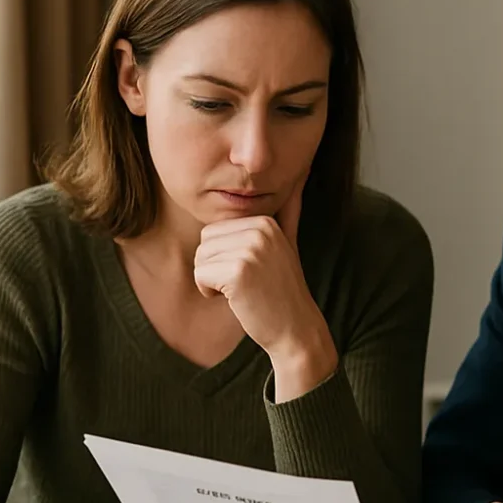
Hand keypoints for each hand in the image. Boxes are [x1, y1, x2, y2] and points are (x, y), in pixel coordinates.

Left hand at [193, 175, 337, 400]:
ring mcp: (251, 249)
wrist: (296, 329)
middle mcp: (260, 230)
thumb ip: (290, 212)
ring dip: (214, 282)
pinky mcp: (239, 271)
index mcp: (266, 221)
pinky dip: (211, 293)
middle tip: (247, 284)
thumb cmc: (282, 292)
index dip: (225, 257)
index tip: (252, 272)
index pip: (216, 231)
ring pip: (200, 259)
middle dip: (216, 268)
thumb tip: (301, 173)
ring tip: (244, 291)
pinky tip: (238, 299)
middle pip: (205, 243)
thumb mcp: (287, 245)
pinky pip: (201, 276)